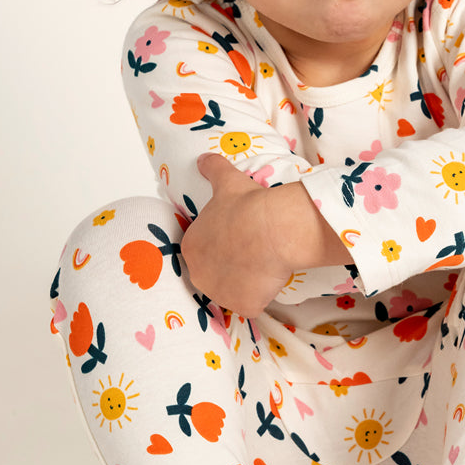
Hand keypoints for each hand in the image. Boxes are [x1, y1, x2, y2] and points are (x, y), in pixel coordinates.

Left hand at [180, 156, 295, 316]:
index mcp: (191, 247)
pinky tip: (272, 279)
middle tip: (253, 253)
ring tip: (264, 265)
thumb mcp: (226, 181)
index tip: (240, 238)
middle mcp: (199, 275)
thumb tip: (202, 158)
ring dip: (246, 284)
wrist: (271, 227)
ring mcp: (221, 294)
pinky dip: (262, 297)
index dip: (224, 246)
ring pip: (234, 292)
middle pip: (215, 276)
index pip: (204, 252)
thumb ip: (211, 169)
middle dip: (232, 268)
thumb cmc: (246, 205)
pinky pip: (253, 306)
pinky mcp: (244, 306)